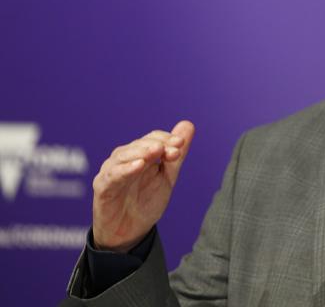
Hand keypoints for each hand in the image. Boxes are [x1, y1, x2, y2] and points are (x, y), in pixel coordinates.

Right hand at [91, 120, 194, 252]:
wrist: (130, 232)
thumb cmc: (146, 202)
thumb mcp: (166, 177)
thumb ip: (176, 154)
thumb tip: (188, 124)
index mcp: (140, 154)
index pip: (153, 139)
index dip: (167, 139)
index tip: (181, 145)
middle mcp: (124, 158)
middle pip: (140, 144)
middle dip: (159, 145)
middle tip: (175, 150)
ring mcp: (112, 171)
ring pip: (124, 155)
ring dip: (142, 152)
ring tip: (157, 151)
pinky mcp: (102, 186)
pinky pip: (113, 175)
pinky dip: (125, 169)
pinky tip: (139, 166)